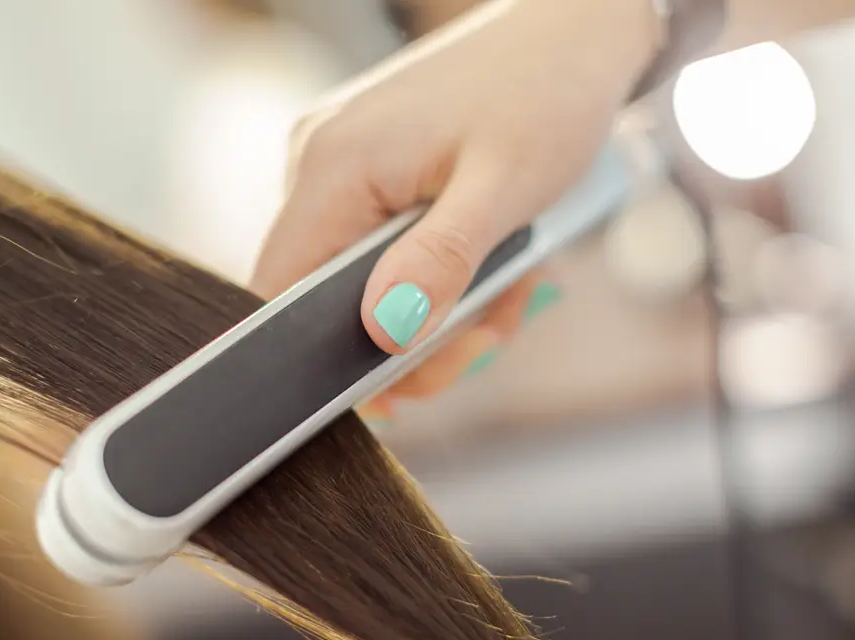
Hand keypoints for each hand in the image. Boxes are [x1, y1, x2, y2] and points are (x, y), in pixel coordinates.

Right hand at [251, 0, 659, 416]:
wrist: (574, 29)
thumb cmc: (547, 91)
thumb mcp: (504, 189)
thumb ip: (440, 262)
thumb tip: (381, 331)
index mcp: (334, 167)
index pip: (280, 297)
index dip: (326, 360)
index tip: (397, 389)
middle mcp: (320, 166)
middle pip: (326, 303)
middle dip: (410, 339)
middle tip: (483, 338)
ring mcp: (343, 169)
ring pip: (363, 286)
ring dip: (438, 311)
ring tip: (508, 289)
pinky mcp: (372, 174)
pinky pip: (386, 254)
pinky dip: (440, 277)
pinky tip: (494, 264)